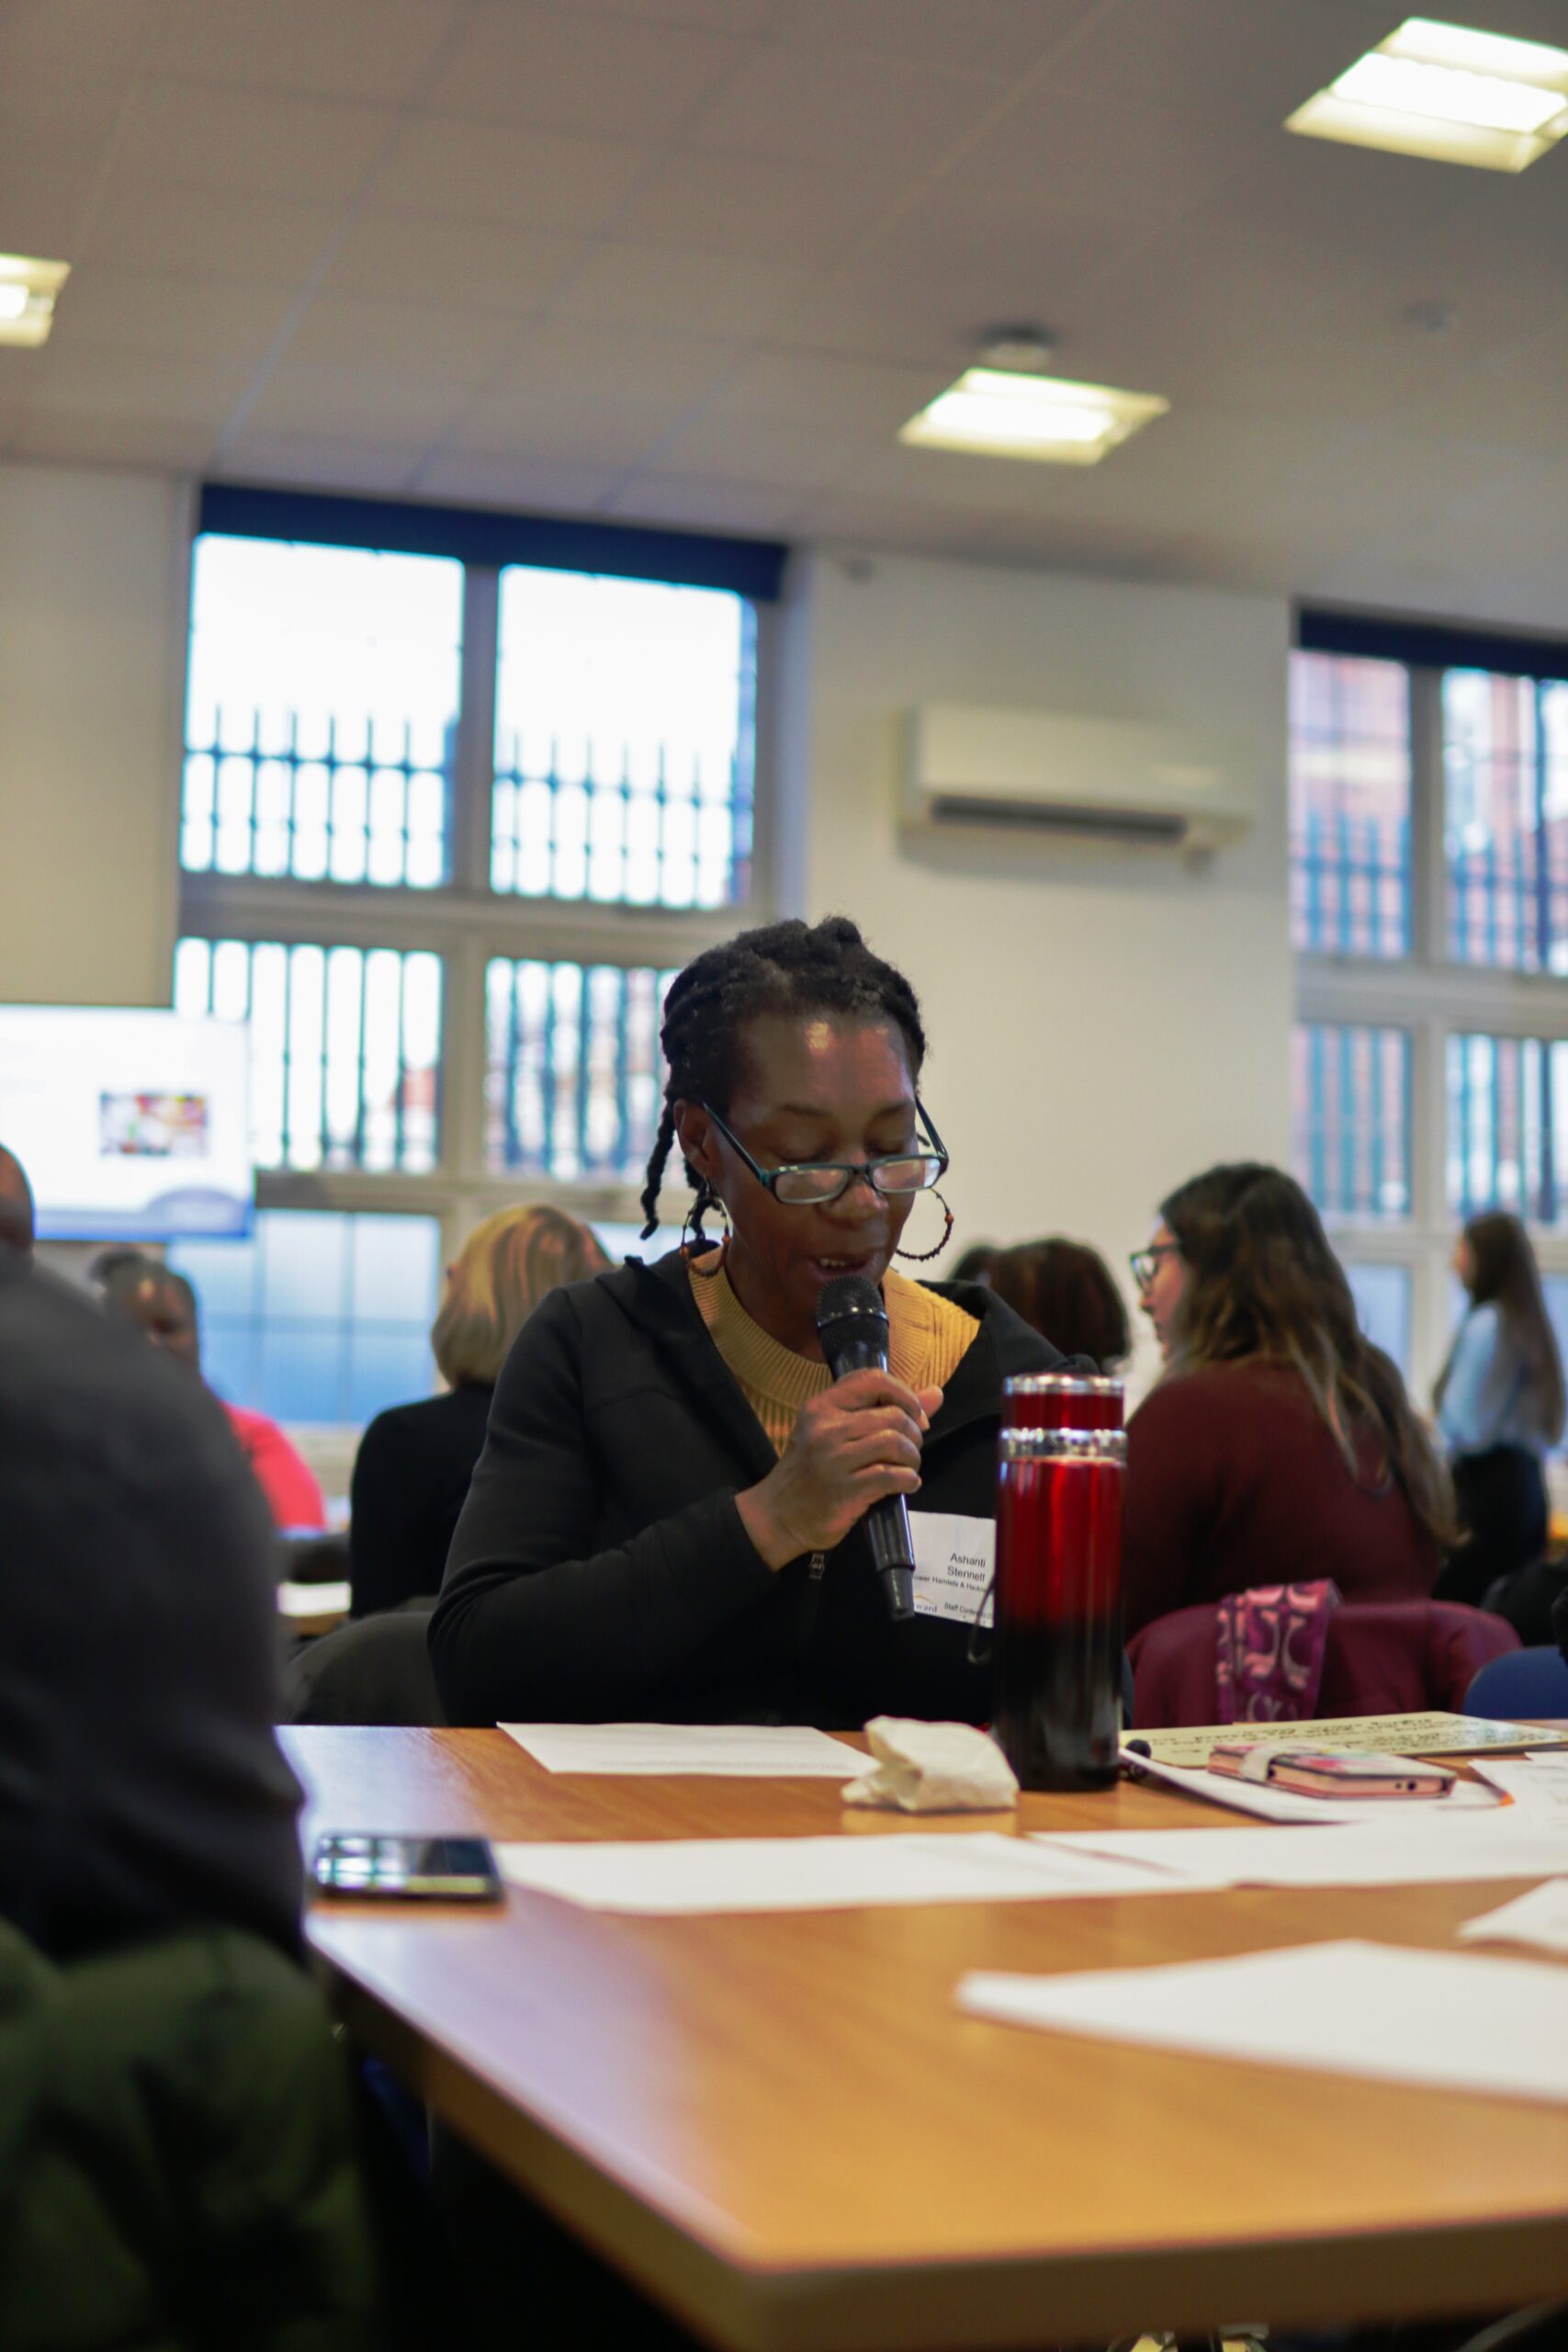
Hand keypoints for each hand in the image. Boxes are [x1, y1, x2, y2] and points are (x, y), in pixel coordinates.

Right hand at [736, 1370, 943, 1571]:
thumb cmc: (812, 1470)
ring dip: (913, 1458)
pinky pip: (891, 1476)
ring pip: (895, 1443)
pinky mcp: (844, 1491)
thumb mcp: (836, 1432)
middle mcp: (825, 1429)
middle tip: (910, 1450)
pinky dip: (908, 1480)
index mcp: (821, 1407)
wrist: (779, 1515)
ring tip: (908, 1468)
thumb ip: (886, 1409)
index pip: (873, 1380)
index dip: (904, 1394)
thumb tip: (936, 1394)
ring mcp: (833, 1461)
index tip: (914, 1416)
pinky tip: (906, 1484)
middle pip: (892, 1415)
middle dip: (914, 1434)